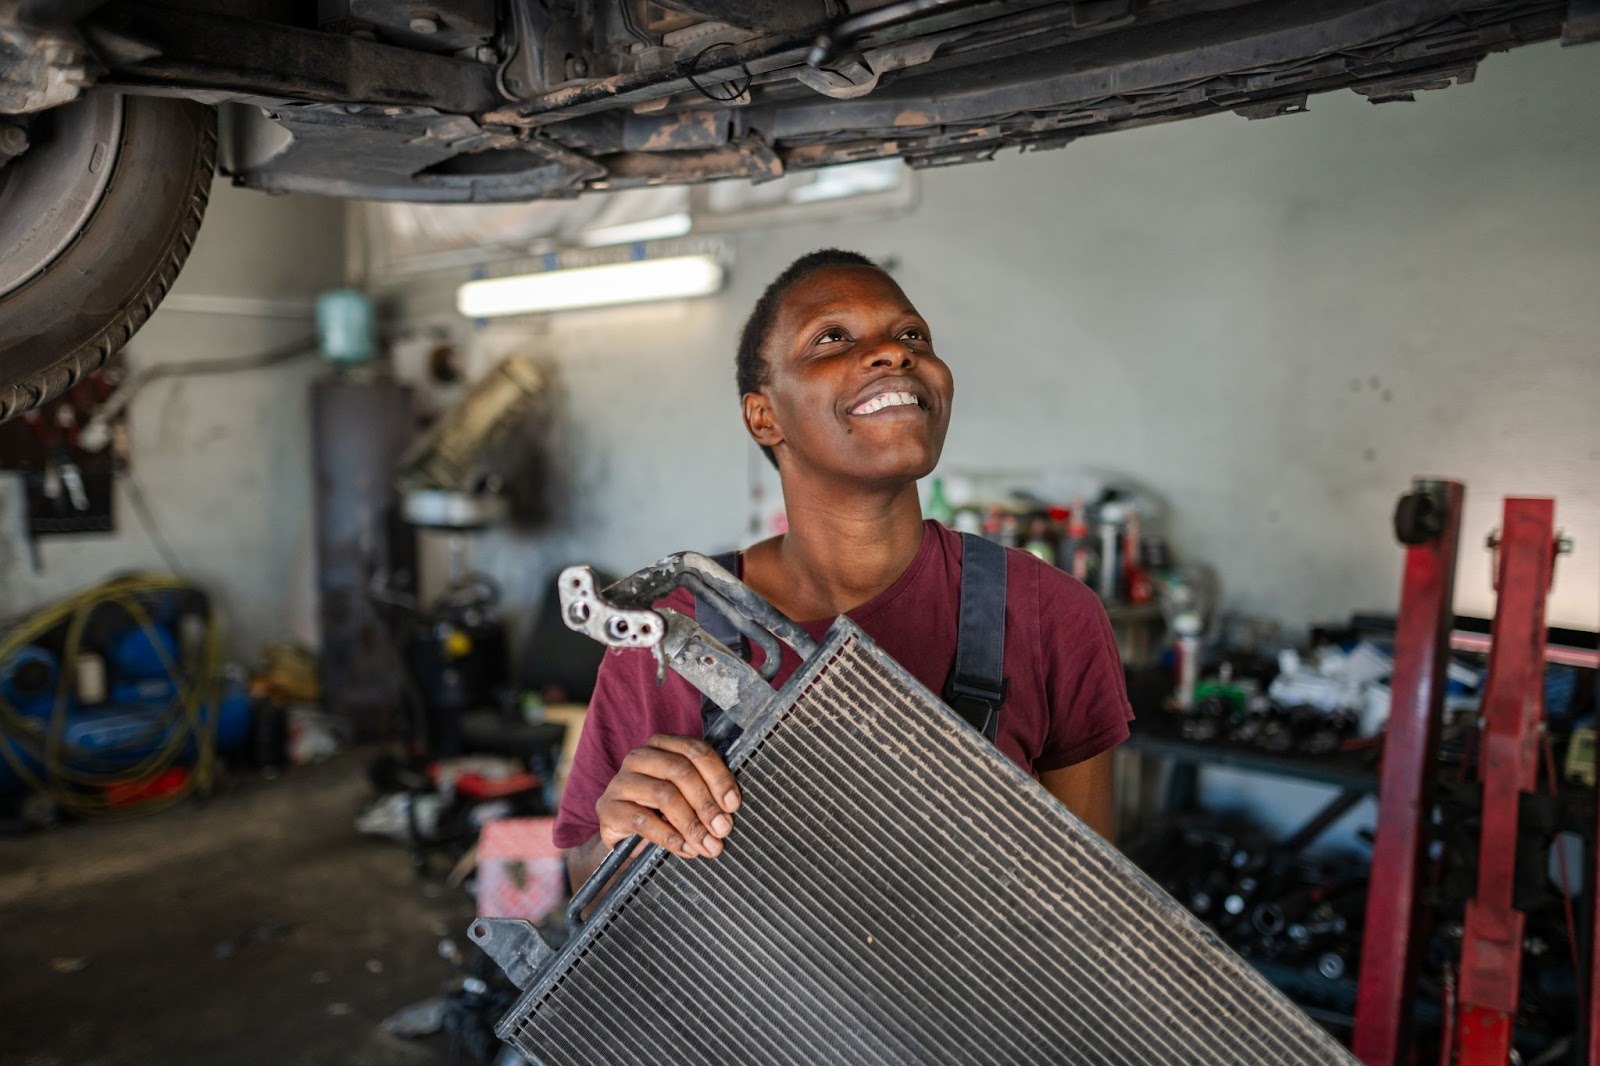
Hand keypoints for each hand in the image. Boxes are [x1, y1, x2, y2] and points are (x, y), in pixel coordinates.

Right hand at [596, 734, 740, 858]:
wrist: (622, 835)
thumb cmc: (659, 811)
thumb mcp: (683, 795)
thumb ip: (703, 792)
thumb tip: (729, 810)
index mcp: (662, 745)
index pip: (696, 750)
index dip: (718, 776)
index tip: (733, 804)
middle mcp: (640, 757)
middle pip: (680, 770)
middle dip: (706, 803)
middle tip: (723, 829)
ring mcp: (621, 781)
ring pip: (664, 794)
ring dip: (691, 823)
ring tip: (707, 844)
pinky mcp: (609, 808)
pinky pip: (643, 820)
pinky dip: (669, 837)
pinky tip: (685, 848)